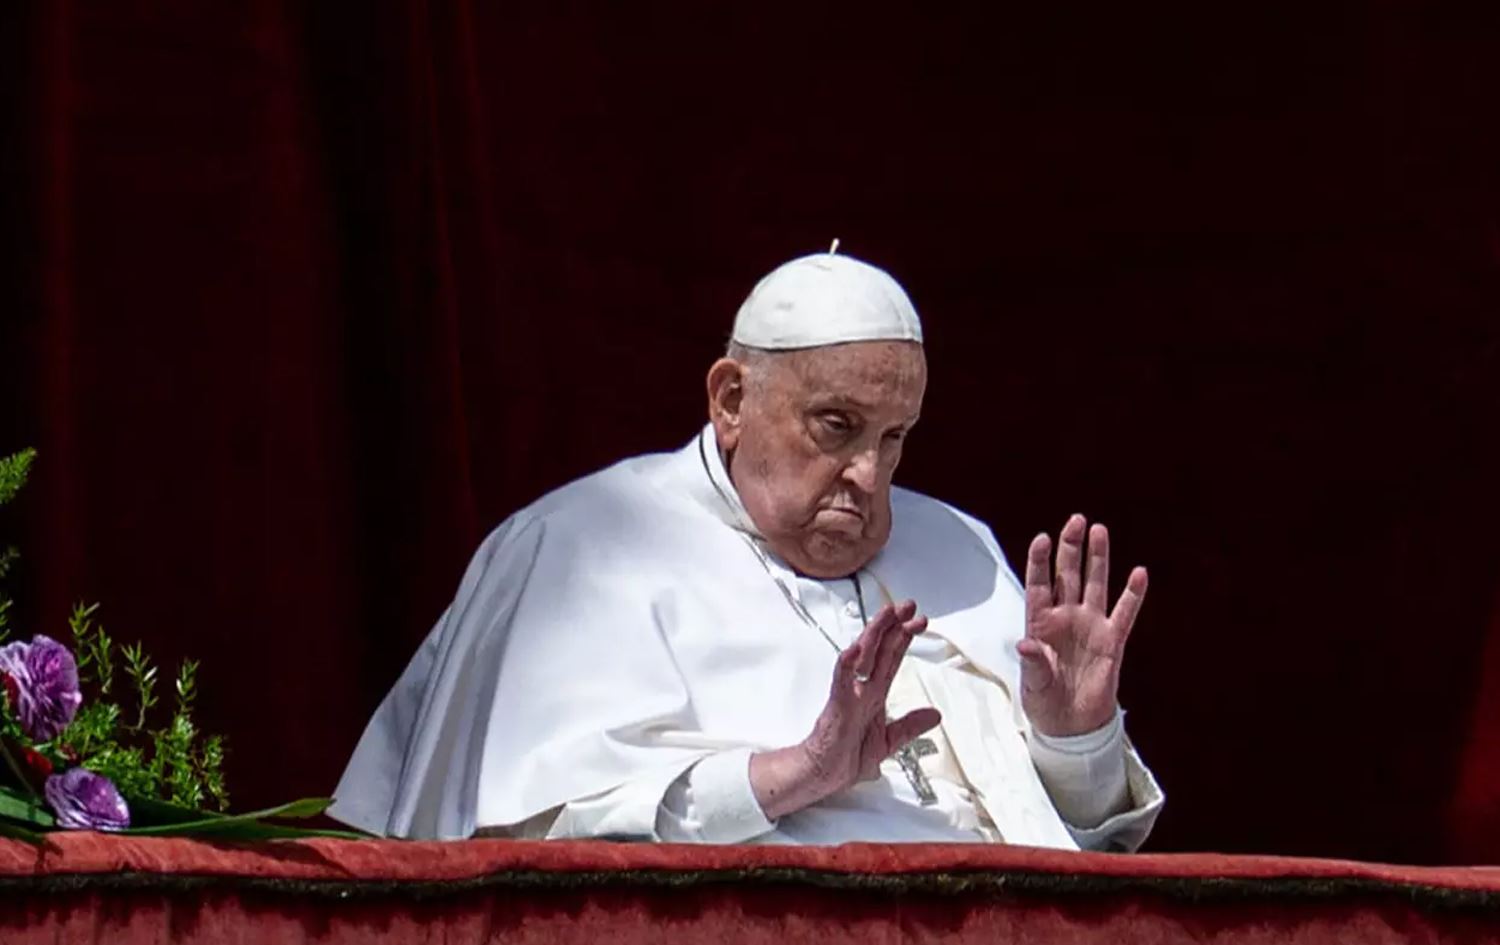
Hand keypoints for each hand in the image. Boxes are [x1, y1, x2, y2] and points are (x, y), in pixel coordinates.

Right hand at [750, 600, 941, 819]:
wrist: (824, 776)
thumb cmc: (846, 756)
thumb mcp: (888, 741)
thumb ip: (909, 725)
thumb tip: (934, 715)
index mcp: (875, 695)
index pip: (892, 659)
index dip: (905, 638)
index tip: (919, 620)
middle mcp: (863, 689)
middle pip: (880, 650)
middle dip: (894, 626)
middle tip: (908, 605)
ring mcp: (850, 695)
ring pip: (863, 658)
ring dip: (875, 635)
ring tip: (886, 614)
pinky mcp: (837, 708)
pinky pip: (841, 683)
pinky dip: (846, 666)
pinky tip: (853, 650)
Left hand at [1019, 514, 1147, 736]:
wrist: (1072, 726)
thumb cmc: (1045, 701)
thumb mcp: (1034, 683)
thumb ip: (1033, 662)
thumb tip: (1025, 644)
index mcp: (1039, 624)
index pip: (1038, 584)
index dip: (1040, 561)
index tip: (1042, 538)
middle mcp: (1065, 618)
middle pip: (1068, 575)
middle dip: (1071, 548)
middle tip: (1076, 520)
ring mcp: (1090, 626)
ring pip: (1095, 585)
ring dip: (1098, 559)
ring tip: (1100, 531)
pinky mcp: (1112, 642)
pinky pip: (1124, 614)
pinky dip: (1133, 595)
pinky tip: (1139, 573)